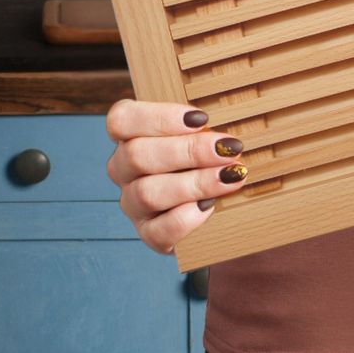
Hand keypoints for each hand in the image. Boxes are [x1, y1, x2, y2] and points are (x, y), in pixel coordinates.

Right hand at [105, 99, 248, 253]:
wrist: (219, 217)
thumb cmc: (210, 165)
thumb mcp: (206, 142)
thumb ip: (208, 131)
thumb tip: (230, 130)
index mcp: (131, 138)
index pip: (122, 119)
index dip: (159, 117)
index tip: (202, 119)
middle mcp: (125, 171)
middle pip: (137, 154)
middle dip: (189, 150)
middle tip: (229, 149)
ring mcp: (134, 205)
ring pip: (148, 192)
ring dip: (195, 183)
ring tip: (230, 177)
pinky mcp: (149, 235)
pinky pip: (159, 230)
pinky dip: (187, 218)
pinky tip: (211, 207)